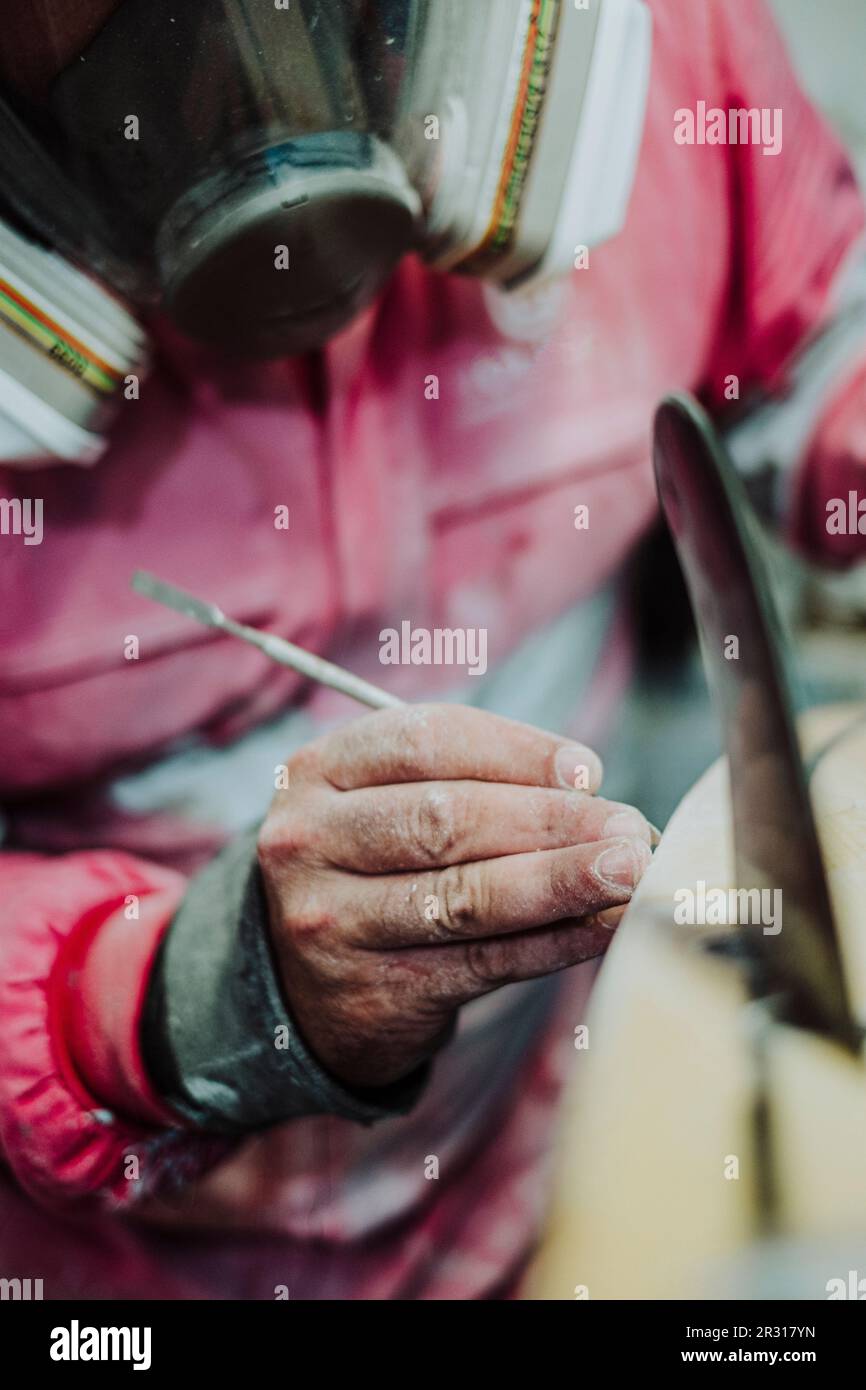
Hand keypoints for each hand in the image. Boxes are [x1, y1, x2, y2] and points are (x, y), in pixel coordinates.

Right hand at [258, 704, 650, 1088]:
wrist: (303, 984)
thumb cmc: (373, 866)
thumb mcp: (389, 802)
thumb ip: (475, 783)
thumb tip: (591, 791)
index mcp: (317, 770)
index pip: (427, 740)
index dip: (518, 751)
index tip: (589, 771)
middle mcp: (310, 841)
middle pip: (447, 818)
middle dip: (553, 821)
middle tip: (630, 830)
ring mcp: (332, 921)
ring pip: (466, 896)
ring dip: (563, 882)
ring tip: (630, 873)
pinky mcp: (372, 991)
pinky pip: (483, 962)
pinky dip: (554, 943)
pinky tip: (604, 926)